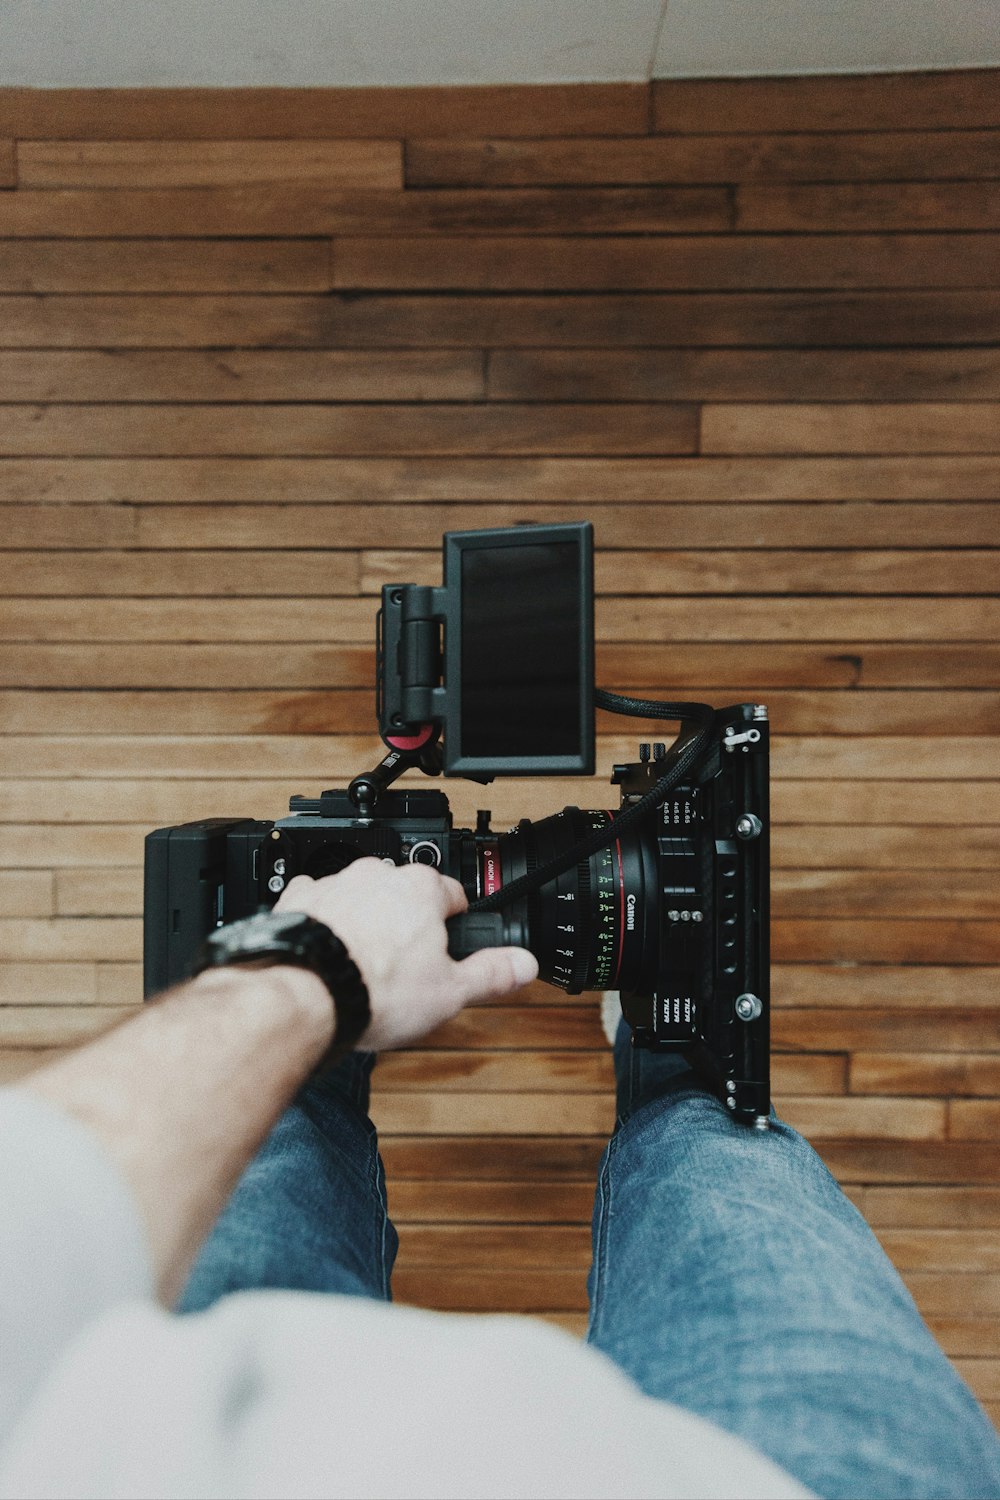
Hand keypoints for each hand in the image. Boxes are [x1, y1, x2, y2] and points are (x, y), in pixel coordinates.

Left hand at [274, 858, 537, 1050]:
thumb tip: (524, 963)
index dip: (457, 924)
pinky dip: (326, 920)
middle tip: (407, 965)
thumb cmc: (375, 989)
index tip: (451, 944)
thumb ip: (492, 973)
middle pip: (406, 895)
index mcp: (423, 889)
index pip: (456, 895)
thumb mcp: (451, 992)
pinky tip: (328, 948)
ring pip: (363, 896)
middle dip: (409, 923)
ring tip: (366, 965)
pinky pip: (319, 901)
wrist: (307, 993)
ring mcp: (338, 884)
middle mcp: (379, 876)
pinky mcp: (301, 898)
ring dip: (367, 920)